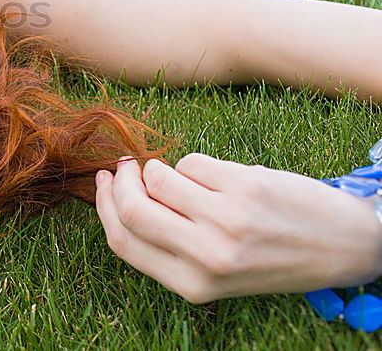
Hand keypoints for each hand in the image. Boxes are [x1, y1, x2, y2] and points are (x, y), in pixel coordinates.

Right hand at [95, 153, 381, 302]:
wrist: (345, 244)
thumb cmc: (275, 256)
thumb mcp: (217, 272)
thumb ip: (170, 246)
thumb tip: (117, 196)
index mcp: (194, 284)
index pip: (124, 242)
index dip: (103, 207)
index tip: (101, 183)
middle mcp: (208, 256)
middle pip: (132, 209)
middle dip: (120, 180)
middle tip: (125, 168)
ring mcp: (227, 220)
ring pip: (158, 178)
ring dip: (158, 169)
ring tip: (182, 177)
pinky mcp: (245, 187)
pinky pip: (193, 162)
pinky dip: (196, 165)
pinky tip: (222, 178)